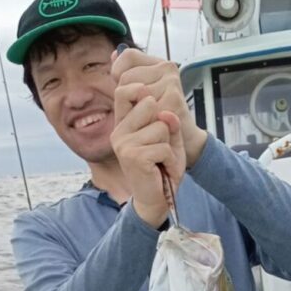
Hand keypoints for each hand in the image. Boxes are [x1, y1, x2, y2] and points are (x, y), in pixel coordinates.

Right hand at [110, 88, 183, 227]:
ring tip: (162, 160)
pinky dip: (170, 160)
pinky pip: (164, 147)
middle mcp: (119, 132)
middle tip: (161, 145)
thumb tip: (166, 114)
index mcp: (123, 124)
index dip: (141, 90)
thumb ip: (169, 121)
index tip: (151, 100)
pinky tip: (163, 169)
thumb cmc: (161, 168)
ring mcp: (124, 144)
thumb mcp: (169, 139)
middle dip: (164, 124)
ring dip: (169, 146)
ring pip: (161, 126)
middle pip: (150, 104)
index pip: (124, 91)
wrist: (156, 200)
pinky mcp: (134, 157)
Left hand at [111, 49, 207, 166]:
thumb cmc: (160, 117)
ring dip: (135, 112)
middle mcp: (167, 67)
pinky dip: (144, 121)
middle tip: (140, 112)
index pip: (128, 56)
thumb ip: (128, 74)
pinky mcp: (174, 98)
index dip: (118, 71)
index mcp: (159, 64)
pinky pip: (144, 108)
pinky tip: (154, 125)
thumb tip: (114, 53)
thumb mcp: (141, 95)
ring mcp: (171, 81)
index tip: (124, 90)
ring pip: (134, 93)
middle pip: (127, 77)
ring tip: (148, 119)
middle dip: (127, 98)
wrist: (185, 138)